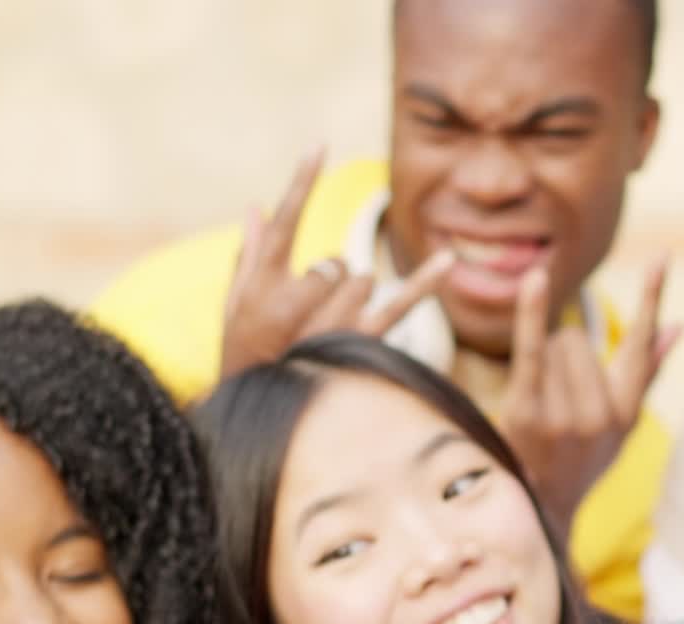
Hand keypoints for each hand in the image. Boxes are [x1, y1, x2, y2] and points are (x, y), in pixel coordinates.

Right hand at [220, 148, 454, 378]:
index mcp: (260, 288)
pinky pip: (398, 306)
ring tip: (327, 332)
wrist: (262, 418)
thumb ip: (248, 256)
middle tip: (310, 316)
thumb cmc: (244, 360)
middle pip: (332, 261)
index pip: (283, 224)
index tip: (319, 145)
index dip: (300, 183)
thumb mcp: (235, 308)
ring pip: (359, 279)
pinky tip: (448, 260)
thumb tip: (254, 205)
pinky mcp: (360, 346)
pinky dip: (424, 283)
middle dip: (328, 279)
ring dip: (349, 297)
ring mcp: (327, 327)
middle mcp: (292, 307)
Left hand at [500, 258, 680, 541]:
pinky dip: (531, 312)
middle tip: (550, 397)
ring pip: (553, 345)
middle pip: (577, 340)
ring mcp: (563, 418)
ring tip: (535, 404)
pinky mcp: (526, 414)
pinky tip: (536, 280)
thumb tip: (678, 327)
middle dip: (561, 355)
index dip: (652, 299)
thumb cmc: (579, 458)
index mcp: (625, 414)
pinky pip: (530, 351)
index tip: (661, 256)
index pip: (641, 348)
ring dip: (540, 362)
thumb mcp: (620, 425)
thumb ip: (646, 373)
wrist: (537, 507)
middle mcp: (599, 417)